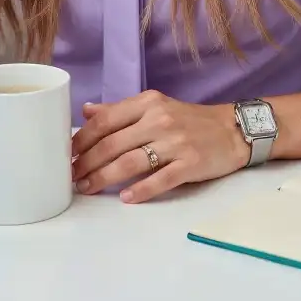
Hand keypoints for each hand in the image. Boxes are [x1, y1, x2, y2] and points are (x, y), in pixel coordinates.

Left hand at [71, 90, 248, 203]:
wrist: (232, 130)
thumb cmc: (189, 120)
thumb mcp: (156, 106)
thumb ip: (121, 110)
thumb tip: (86, 111)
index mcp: (148, 103)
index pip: (106, 120)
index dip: (82, 139)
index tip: (68, 154)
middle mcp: (159, 119)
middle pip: (113, 143)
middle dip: (87, 162)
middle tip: (72, 177)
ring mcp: (175, 142)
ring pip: (130, 162)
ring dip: (104, 178)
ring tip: (87, 188)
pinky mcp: (190, 164)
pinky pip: (160, 179)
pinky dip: (140, 190)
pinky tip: (125, 198)